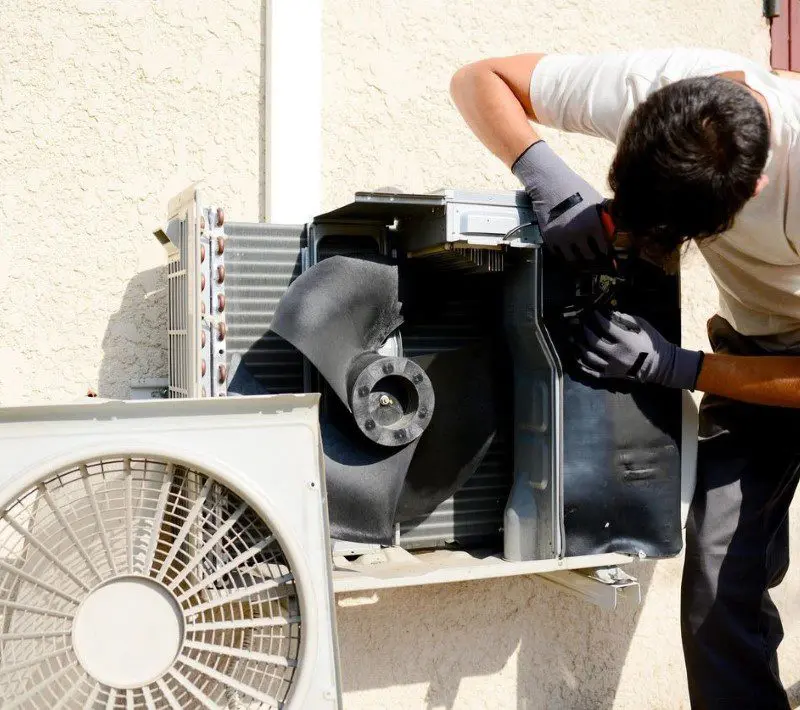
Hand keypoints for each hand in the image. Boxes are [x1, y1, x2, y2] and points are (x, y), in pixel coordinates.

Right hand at [512, 141, 610, 261]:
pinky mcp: (549, 239)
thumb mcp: (596, 201)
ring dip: (579, 259)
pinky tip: (569, 249)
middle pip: (590, 257)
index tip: (608, 254)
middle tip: (595, 257)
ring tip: (582, 255)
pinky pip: (559, 254)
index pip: (605, 249)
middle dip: (594, 257)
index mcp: (594, 224)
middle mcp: (578, 234)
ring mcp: (562, 238)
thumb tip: (615, 233)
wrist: (549, 184)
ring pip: (573, 259)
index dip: (608, 252)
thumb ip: (606, 218)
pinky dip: (565, 253)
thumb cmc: (576, 189)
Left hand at [574, 310, 703, 389]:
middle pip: (594, 342)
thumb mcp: (644, 327)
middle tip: (581, 325)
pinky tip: (577, 359)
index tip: (594, 313)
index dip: (598, 319)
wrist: (660, 366)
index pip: (606, 328)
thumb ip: (627, 319)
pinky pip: (592, 372)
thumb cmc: (653, 343)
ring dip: (580, 347)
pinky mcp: (611, 375)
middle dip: (585, 331)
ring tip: (575, 340)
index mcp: (626, 341)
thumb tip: (611, 313)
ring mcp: (612, 367)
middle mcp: (617, 355)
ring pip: (590, 357)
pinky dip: (583, 366)